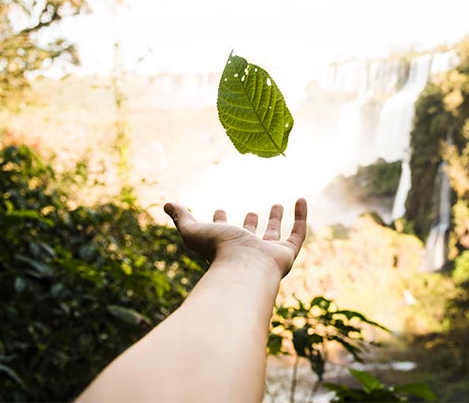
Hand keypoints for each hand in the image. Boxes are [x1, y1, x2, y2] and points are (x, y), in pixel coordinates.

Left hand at [163, 198, 307, 278]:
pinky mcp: (286, 254)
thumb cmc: (217, 251)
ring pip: (273, 236)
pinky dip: (301, 217)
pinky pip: (298, 234)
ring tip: (277, 204)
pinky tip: (301, 200)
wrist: (243, 268)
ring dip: (275, 221)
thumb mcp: (193, 231)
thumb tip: (167, 204)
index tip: (219, 209)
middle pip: (249, 238)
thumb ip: (182, 218)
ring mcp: (267, 255)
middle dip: (251, 224)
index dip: (219, 222)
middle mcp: (246, 253)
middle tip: (253, 212)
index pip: (221, 235)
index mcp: (224, 249)